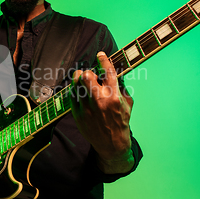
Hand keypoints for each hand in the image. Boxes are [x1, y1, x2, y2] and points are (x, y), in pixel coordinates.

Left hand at [70, 51, 133, 173]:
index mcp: (114, 97)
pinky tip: (81, 94)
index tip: (100, 55)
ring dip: (80, 80)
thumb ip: (120, 86)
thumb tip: (112, 70)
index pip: (108, 73)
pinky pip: (71, 96)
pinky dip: (76, 92)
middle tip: (90, 76)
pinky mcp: (77, 115)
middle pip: (86, 76)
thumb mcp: (127, 102)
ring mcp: (86, 109)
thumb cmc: (121, 121)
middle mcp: (99, 102)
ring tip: (85, 84)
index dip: (103, 60)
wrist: (111, 143)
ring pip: (76, 84)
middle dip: (88, 72)